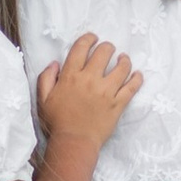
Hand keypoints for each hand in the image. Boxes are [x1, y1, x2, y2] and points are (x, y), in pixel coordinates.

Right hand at [37, 33, 140, 153]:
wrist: (74, 142)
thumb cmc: (57, 122)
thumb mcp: (43, 99)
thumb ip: (46, 78)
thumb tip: (55, 63)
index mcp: (71, 76)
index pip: (82, 47)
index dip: (89, 38)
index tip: (93, 38)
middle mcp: (90, 79)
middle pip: (104, 52)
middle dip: (107, 47)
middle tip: (108, 50)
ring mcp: (107, 91)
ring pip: (122, 67)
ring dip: (124, 60)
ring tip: (123, 59)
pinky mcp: (118, 103)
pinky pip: (132, 87)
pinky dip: (137, 79)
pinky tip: (138, 75)